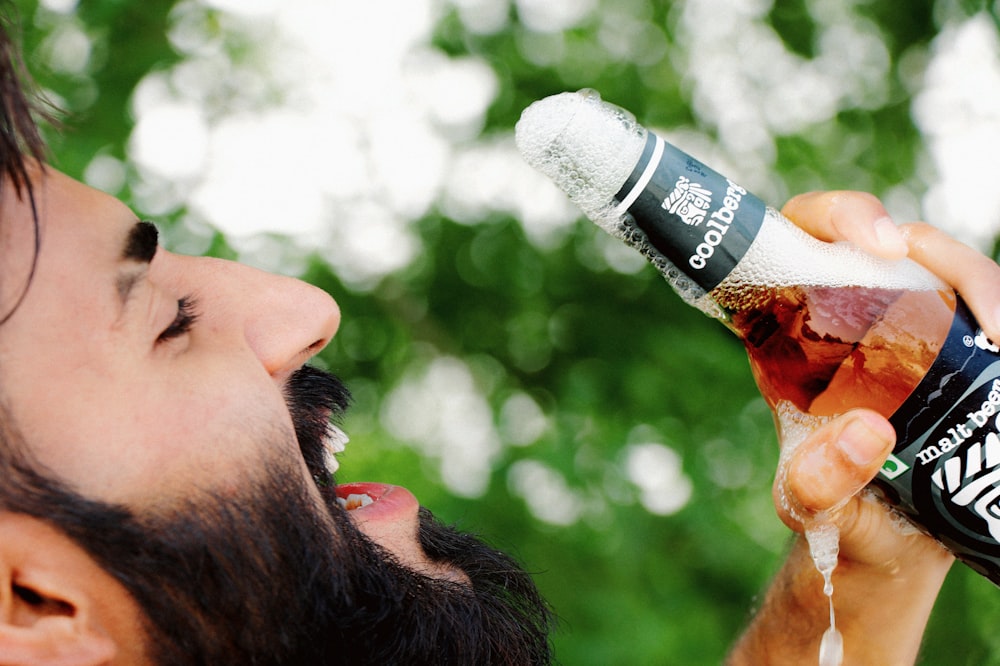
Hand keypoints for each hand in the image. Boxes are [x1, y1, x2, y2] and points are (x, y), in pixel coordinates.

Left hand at [779, 189, 999, 574]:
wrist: (884, 541)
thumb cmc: (833, 511)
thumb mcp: (810, 505)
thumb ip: (818, 482)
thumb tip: (866, 432)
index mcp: (790, 331)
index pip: (799, 240)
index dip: (835, 218)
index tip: (880, 244)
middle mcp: (848, 314)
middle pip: (891, 244)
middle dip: (938, 253)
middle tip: (981, 310)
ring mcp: (908, 325)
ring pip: (949, 271)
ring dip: (985, 289)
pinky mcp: (956, 347)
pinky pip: (984, 308)